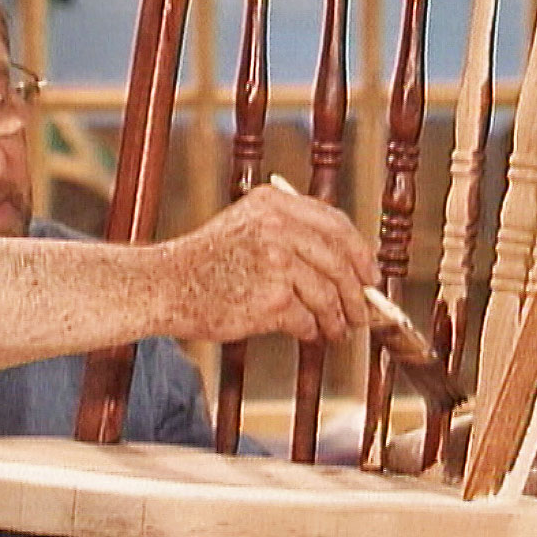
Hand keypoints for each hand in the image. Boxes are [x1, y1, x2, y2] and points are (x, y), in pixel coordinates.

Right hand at [160, 185, 379, 341]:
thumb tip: (344, 266)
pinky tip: (307, 333)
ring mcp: (276, 262)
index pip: (336, 224)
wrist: (166, 285)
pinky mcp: (272, 299)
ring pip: (328, 295)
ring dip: (337, 318)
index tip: (369, 274)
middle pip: (339, 262)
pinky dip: (311, 331)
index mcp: (274, 203)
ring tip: (336, 331)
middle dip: (356, 293)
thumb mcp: (244, 226)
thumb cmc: (205, 262)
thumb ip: (289, 233)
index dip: (360, 252)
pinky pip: (307, 319)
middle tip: (361, 312)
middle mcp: (278, 227)